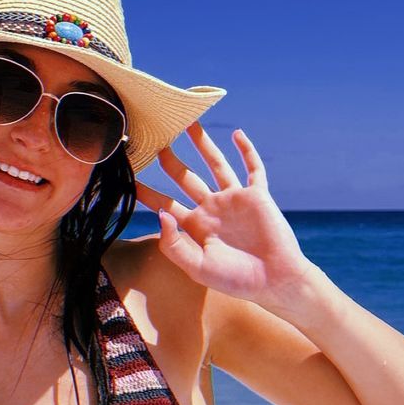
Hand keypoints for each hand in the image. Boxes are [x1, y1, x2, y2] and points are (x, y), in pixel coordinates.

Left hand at [134, 124, 315, 306]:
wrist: (275, 281)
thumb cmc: (236, 280)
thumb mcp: (197, 267)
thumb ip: (173, 244)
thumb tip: (161, 214)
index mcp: (195, 226)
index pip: (165, 203)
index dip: (147, 193)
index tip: (128, 178)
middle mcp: (212, 209)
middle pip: (186, 177)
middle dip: (170, 160)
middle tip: (154, 141)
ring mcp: (234, 200)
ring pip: (216, 164)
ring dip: (203, 144)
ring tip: (189, 123)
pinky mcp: (257, 196)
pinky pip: (253, 168)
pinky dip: (247, 150)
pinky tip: (237, 134)